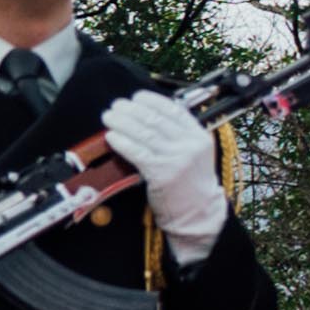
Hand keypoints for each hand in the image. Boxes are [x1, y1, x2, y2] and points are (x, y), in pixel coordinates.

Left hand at [101, 90, 230, 248]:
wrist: (198, 212)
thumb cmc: (191, 183)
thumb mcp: (194, 154)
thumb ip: (178, 136)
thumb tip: (147, 117)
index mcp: (199, 136)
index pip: (175, 111)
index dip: (153, 101)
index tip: (137, 97)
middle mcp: (190, 145)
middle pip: (156, 120)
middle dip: (132, 110)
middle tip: (116, 105)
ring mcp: (177, 159)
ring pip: (145, 133)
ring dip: (123, 122)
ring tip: (109, 116)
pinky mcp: (162, 174)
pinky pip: (138, 153)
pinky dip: (123, 142)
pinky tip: (112, 136)